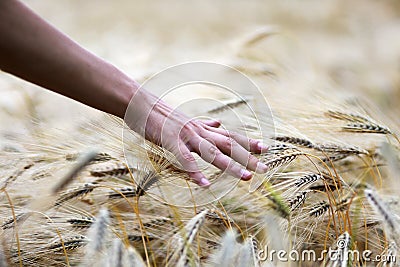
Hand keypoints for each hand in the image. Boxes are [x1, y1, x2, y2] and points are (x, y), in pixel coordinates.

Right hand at [125, 89, 268, 186]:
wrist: (139, 102)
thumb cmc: (161, 114)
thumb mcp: (187, 119)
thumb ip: (204, 124)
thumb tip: (218, 123)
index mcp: (202, 128)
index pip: (229, 135)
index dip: (248, 142)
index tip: (266, 148)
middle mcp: (198, 131)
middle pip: (227, 145)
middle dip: (247, 157)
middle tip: (265, 168)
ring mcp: (185, 136)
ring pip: (211, 152)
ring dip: (229, 165)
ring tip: (245, 177)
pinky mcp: (170, 141)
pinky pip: (185, 159)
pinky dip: (195, 172)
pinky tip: (205, 184)